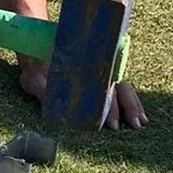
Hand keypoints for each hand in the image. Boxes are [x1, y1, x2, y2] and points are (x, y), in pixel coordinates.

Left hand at [19, 62, 147, 129]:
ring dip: (133, 105)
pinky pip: (121, 88)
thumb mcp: (32, 76)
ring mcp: (101, 72)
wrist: (36, 46)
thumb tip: (47, 98)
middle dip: (125, 108)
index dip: (107, 106)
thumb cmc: (34, 65)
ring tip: (140, 124)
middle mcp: (95, 67)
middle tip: (131, 126)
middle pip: (116, 87)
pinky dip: (132, 102)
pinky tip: (139, 116)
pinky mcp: (102, 78)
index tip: (110, 123)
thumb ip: (40, 87)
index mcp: (81, 66)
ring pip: (123, 87)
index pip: (99, 87)